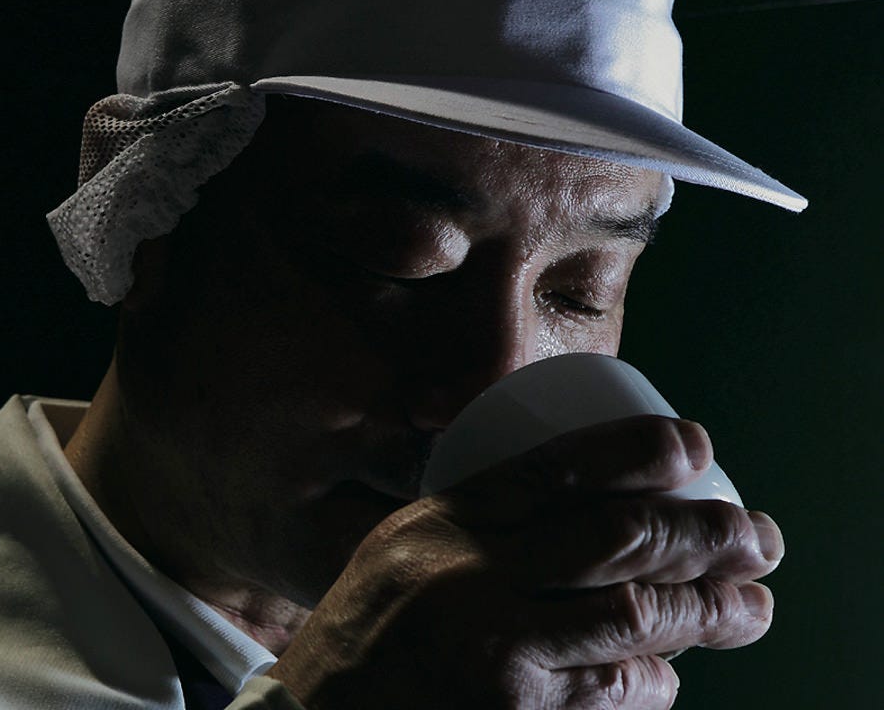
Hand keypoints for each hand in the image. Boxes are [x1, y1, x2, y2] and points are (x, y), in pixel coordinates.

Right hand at [268, 416, 783, 709]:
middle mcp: (473, 578)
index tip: (695, 444)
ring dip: (710, 611)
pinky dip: (654, 680)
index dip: (638, 450)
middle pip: (616, 540)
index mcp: (448, 522)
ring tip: (755, 604)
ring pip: (634, 620)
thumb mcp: (410, 541)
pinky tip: (668, 672)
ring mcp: (496, 654)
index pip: (557, 468)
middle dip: (703, 532)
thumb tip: (592, 496)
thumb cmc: (371, 625)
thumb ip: (488, 517)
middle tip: (757, 533)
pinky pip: (614, 695)